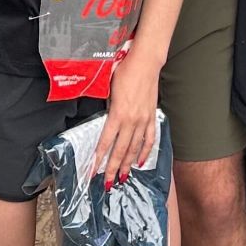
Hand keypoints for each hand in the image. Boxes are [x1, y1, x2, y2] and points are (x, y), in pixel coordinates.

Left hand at [91, 48, 160, 185]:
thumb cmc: (125, 71)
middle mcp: (131, 121)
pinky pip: (149, 139)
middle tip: (107, 183)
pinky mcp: (152, 117)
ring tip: (122, 177)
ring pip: (134, 148)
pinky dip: (145, 152)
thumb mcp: (109, 88)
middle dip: (112, 168)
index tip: (92, 171)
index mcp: (118, 114)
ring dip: (127, 164)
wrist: (146, 62)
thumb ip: (107, 107)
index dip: (98, 158)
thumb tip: (104, 120)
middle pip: (120, 150)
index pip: (105, 142)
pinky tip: (140, 161)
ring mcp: (143, 120)